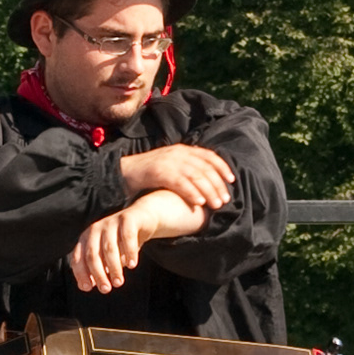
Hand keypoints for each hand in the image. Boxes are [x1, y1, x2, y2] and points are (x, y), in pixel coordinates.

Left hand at [71, 190, 199, 292]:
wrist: (141, 219)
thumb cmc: (121, 241)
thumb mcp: (107, 256)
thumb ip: (97, 269)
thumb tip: (87, 286)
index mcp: (86, 239)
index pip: (78, 258)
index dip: (81, 273)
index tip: (88, 288)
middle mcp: (95, 229)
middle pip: (92, 254)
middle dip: (98, 274)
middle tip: (106, 289)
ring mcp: (110, 223)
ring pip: (109, 248)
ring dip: (113, 267)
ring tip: (118, 282)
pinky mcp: (127, 218)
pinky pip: (127, 237)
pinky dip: (129, 252)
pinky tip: (132, 265)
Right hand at [113, 144, 233, 210]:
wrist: (121, 173)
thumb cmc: (147, 174)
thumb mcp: (169, 166)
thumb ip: (185, 169)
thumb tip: (205, 182)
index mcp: (182, 149)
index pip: (209, 155)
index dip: (222, 167)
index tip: (232, 180)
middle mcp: (177, 153)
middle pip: (205, 168)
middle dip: (217, 184)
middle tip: (225, 200)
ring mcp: (168, 161)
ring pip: (196, 176)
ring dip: (208, 191)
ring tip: (216, 204)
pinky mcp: (158, 172)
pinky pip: (179, 183)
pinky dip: (191, 192)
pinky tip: (198, 203)